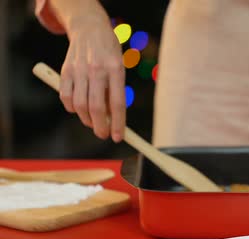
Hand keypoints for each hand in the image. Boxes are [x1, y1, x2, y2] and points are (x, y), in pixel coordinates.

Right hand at [59, 15, 125, 141]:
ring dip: (86, 119)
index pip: (117, 103)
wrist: (90, 28)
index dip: (118, 124)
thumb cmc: (109, 53)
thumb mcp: (119, 68)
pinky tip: (78, 109)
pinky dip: (71, 108)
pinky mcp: (65, 70)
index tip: (118, 137)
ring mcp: (79, 70)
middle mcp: (97, 70)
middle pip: (97, 108)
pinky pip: (65, 97)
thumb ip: (114, 91)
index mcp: (116, 69)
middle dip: (100, 127)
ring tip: (93, 122)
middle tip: (104, 134)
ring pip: (79, 105)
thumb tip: (112, 120)